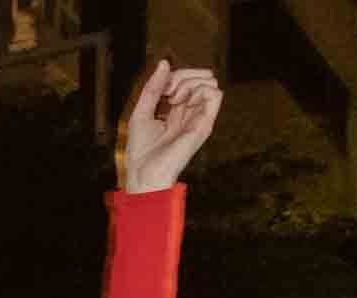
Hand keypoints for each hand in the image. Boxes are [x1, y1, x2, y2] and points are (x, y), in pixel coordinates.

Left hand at [120, 61, 222, 192]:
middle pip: (198, 77)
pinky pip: (215, 94)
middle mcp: (188, 113)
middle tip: (168, 92)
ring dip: (190, 82)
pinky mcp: (205, 124)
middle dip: (183, 76)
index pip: (184, 80)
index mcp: (174, 111)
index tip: (161, 89)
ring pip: (208, 82)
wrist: (145, 174)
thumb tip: (165, 63)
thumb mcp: (141, 111)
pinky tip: (186, 101)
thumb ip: (152, 87)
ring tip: (176, 98)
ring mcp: (198, 118)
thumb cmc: (141, 152)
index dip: (173, 76)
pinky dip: (201, 90)